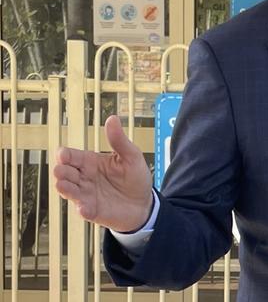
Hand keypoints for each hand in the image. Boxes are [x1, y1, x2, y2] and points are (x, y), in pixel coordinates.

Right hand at [53, 115, 152, 231]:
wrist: (144, 202)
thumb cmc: (135, 177)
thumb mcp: (131, 156)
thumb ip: (119, 140)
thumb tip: (113, 118)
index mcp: (90, 162)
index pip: (70, 156)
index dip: (64, 155)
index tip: (63, 155)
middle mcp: (84, 178)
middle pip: (65, 173)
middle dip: (61, 171)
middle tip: (61, 170)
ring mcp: (86, 195)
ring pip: (69, 191)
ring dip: (65, 189)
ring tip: (63, 185)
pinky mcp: (93, 211)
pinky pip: (84, 211)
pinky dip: (83, 209)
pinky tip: (84, 208)